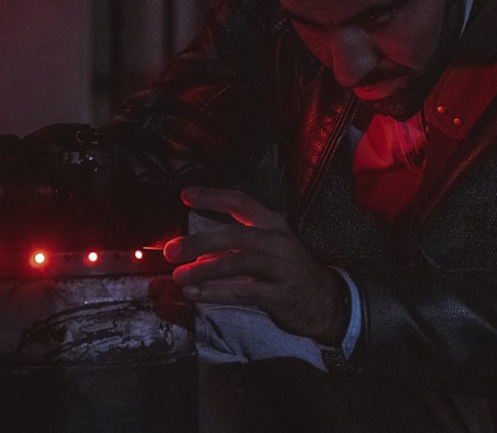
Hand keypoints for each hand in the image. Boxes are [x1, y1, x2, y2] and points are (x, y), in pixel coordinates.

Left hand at [163, 186, 346, 343]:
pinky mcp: (281, 293)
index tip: (185, 195)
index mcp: (272, 223)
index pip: (240, 202)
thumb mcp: (267, 249)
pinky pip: (244, 290)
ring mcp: (281, 266)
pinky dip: (217, 292)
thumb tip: (195, 250)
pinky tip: (196, 294)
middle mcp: (277, 240)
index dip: (212, 197)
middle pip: (235, 234)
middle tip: (171, 250)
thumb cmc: (288, 271)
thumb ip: (235, 246)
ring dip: (205, 269)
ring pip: (238, 262)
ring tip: (179, 276)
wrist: (325, 300)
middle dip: (199, 241)